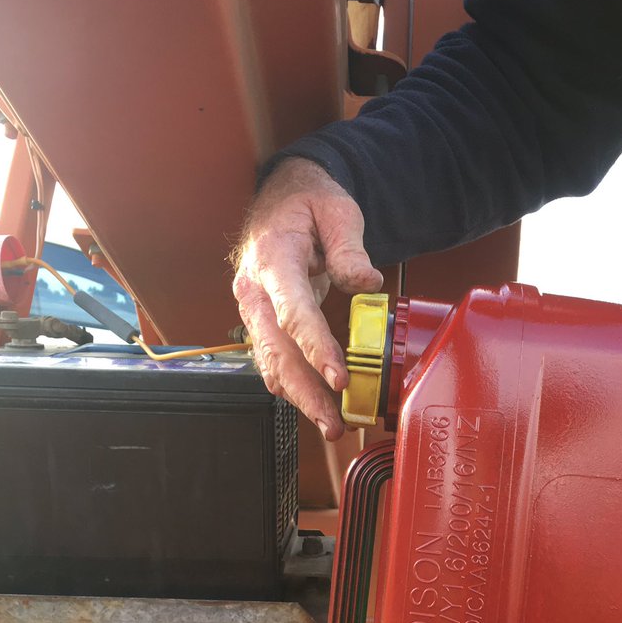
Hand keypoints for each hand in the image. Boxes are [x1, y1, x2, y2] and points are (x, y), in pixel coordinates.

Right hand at [232, 157, 382, 439]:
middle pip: (276, 350)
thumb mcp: (336, 210)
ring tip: (332, 425)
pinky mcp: (262, 323)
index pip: (293, 312)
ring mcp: (253, 309)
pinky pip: (274, 360)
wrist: (280, 197)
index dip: (316, 349)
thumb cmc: (308, 202)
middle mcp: (254, 290)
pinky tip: (316, 407)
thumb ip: (349, 247)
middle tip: (334, 422)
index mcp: (271, 259)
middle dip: (305, 391)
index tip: (340, 379)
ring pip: (272, 363)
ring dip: (300, 398)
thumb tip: (367, 282)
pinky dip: (294, 386)